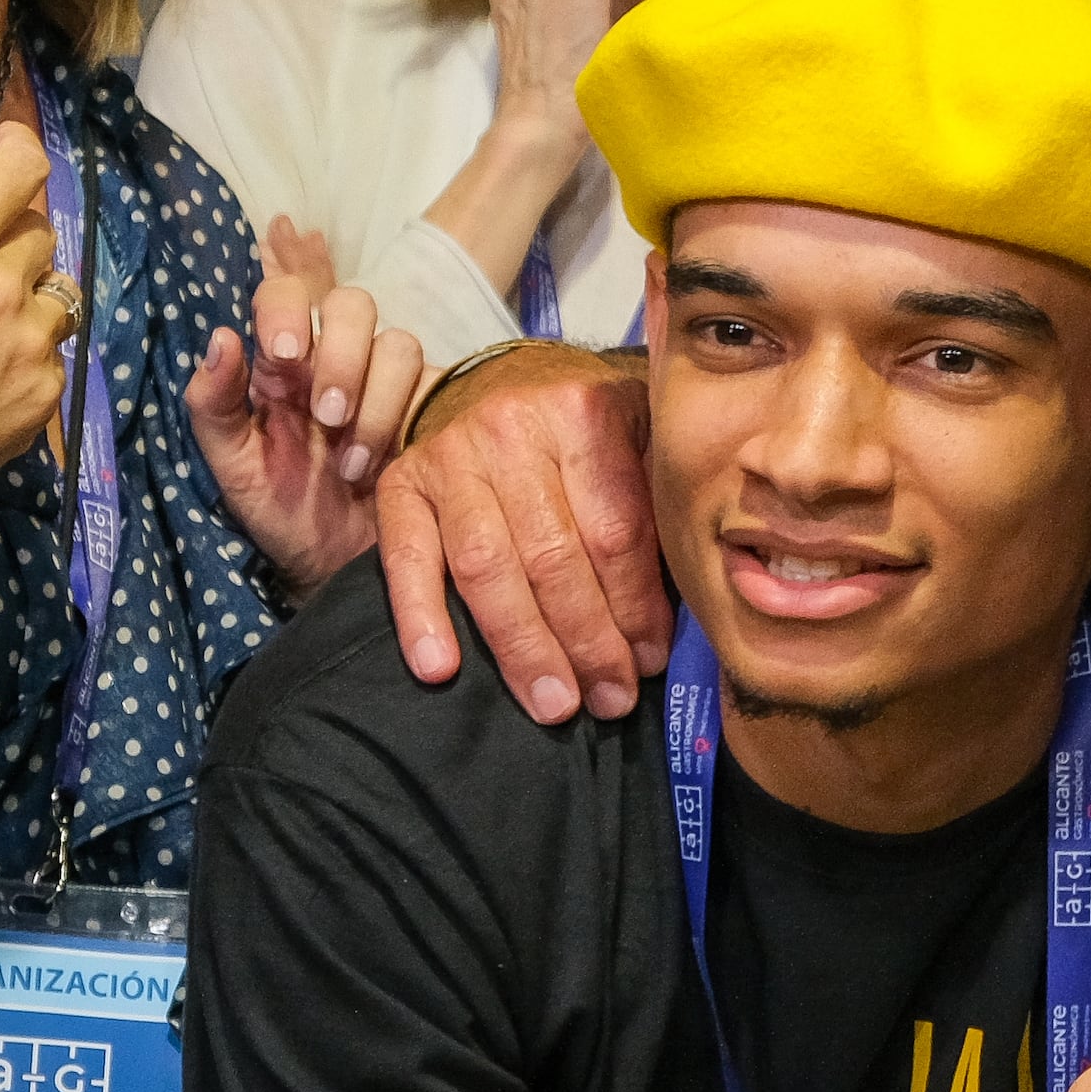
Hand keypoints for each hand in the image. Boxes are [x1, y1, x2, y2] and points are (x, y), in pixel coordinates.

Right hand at [0, 121, 73, 589]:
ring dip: (24, 293)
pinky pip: (52, 354)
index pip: (21, 173)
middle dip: (6, 232)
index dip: (20, 149)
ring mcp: (32, 350)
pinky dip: (25, 351)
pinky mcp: (43, 400)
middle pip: (38, 234)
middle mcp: (5, 293)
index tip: (7, 148)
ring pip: (56, 294)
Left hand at [190, 219, 422, 595]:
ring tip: (352, 463)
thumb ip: (214, 406)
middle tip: (326, 416)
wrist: (339, 569)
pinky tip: (391, 463)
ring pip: (398, 343)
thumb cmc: (282, 515)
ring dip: (376, 400)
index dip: (287, 306)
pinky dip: (409, 420)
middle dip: (340, 355)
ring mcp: (390, 383)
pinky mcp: (430, 408)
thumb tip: (222, 337)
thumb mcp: (234, 467)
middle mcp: (339, 360)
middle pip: (353, 304)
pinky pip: (435, 385)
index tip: (281, 353)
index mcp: (284, 366)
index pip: (287, 294)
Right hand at [373, 339, 669, 712]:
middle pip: (553, 555)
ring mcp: (451, 453)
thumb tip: (689, 604)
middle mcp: (513, 426)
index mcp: (586, 412)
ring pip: (487, 566)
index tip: (651, 660)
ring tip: (553, 704)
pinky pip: (407, 557)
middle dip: (586, 640)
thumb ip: (658, 507)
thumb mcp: (642, 443)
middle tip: (610, 698)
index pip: (615, 529)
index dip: (635, 604)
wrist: (511, 387)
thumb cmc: (593, 437)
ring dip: (522, 647)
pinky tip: (441, 670)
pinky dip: (420, 616)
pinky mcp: (402, 482)